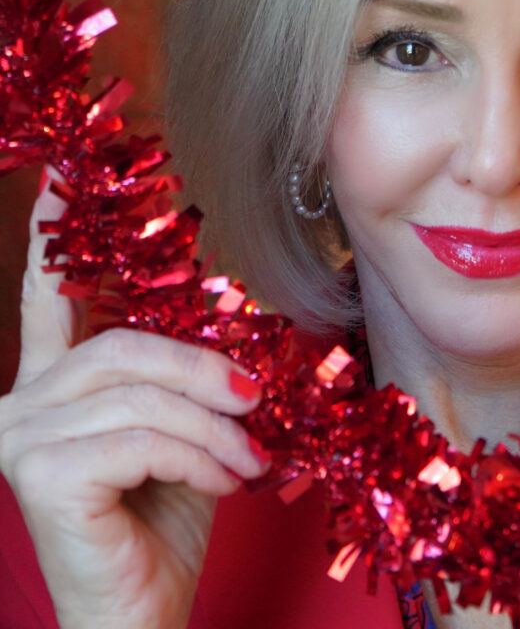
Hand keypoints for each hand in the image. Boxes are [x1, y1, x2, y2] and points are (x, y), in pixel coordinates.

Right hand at [0, 172, 270, 628]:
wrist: (142, 613)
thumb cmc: (168, 518)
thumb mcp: (189, 430)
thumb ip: (191, 379)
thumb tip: (240, 336)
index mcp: (56, 384)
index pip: (49, 299)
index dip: (52, 232)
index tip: (59, 173)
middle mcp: (21, 402)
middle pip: (125, 344)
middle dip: (204, 371)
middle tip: (256, 403)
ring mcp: (20, 436)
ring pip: (142, 392)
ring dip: (214, 425)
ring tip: (249, 457)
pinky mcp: (37, 471)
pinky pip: (142, 435)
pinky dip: (200, 455)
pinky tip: (226, 482)